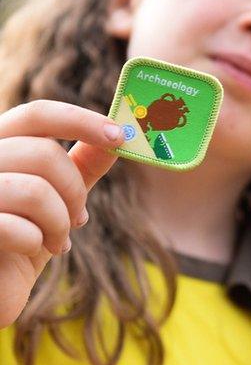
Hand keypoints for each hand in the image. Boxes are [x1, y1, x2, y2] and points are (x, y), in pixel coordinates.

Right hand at [0, 100, 121, 326]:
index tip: (119, 137)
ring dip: (59, 222)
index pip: (36, 114)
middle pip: (45, 154)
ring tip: (56, 240)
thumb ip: (81, 166)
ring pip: (35, 191)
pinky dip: (36, 242)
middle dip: (75, 190)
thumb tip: (118, 136)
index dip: (81, 121)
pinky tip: (32, 250)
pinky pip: (17, 227)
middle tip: (78, 219)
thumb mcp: (58, 198)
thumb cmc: (20, 241)